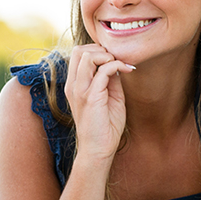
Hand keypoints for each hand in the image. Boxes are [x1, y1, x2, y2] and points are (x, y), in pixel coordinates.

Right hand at [64, 45, 134, 161]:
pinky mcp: (90, 97)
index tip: (114, 59)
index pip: (78, 53)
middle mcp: (73, 85)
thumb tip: (116, 62)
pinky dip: (117, 65)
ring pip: (87, 55)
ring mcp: (79, 90)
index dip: (97, 50)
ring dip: (107, 55)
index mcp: (74, 84)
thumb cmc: (104, 126)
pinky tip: (127, 70)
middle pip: (80, 50)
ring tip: (120, 65)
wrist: (98, 150)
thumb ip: (110, 78)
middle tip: (116, 60)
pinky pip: (103, 71)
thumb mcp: (109, 96)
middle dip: (101, 49)